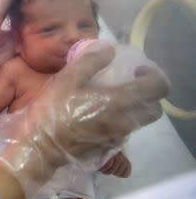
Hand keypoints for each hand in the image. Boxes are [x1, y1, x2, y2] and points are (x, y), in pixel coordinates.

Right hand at [0, 45, 167, 198]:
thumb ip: (90, 61)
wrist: (40, 147)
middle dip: (148, 96)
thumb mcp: (67, 79)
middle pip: (155, 110)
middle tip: (130, 86)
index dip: (153, 76)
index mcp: (118, 102)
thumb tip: (109, 51)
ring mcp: (117, 137)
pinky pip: (123, 132)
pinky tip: (98, 117)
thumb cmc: (53, 111)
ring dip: (133, 109)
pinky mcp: (108, 147)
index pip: (157, 88)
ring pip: (139, 122)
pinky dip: (118, 122)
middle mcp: (124, 121)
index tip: (136, 71)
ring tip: (111, 101)